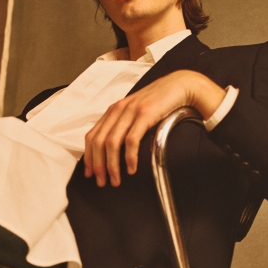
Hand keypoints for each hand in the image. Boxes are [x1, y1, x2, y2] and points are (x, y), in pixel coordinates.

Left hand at [84, 70, 225, 186]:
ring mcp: (130, 111)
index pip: (92, 136)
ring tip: (115, 180)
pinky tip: (131, 169)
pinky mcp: (144, 114)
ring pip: (112, 143)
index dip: (88, 157)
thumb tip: (113, 149)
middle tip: (102, 182)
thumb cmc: (159, 102)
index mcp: (113, 111)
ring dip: (112, 165)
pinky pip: (131, 140)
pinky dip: (129, 157)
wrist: (179, 85)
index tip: (89, 173)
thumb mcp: (135, 112)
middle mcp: (118, 110)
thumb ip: (123, 125)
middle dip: (98, 165)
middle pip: (99, 142)